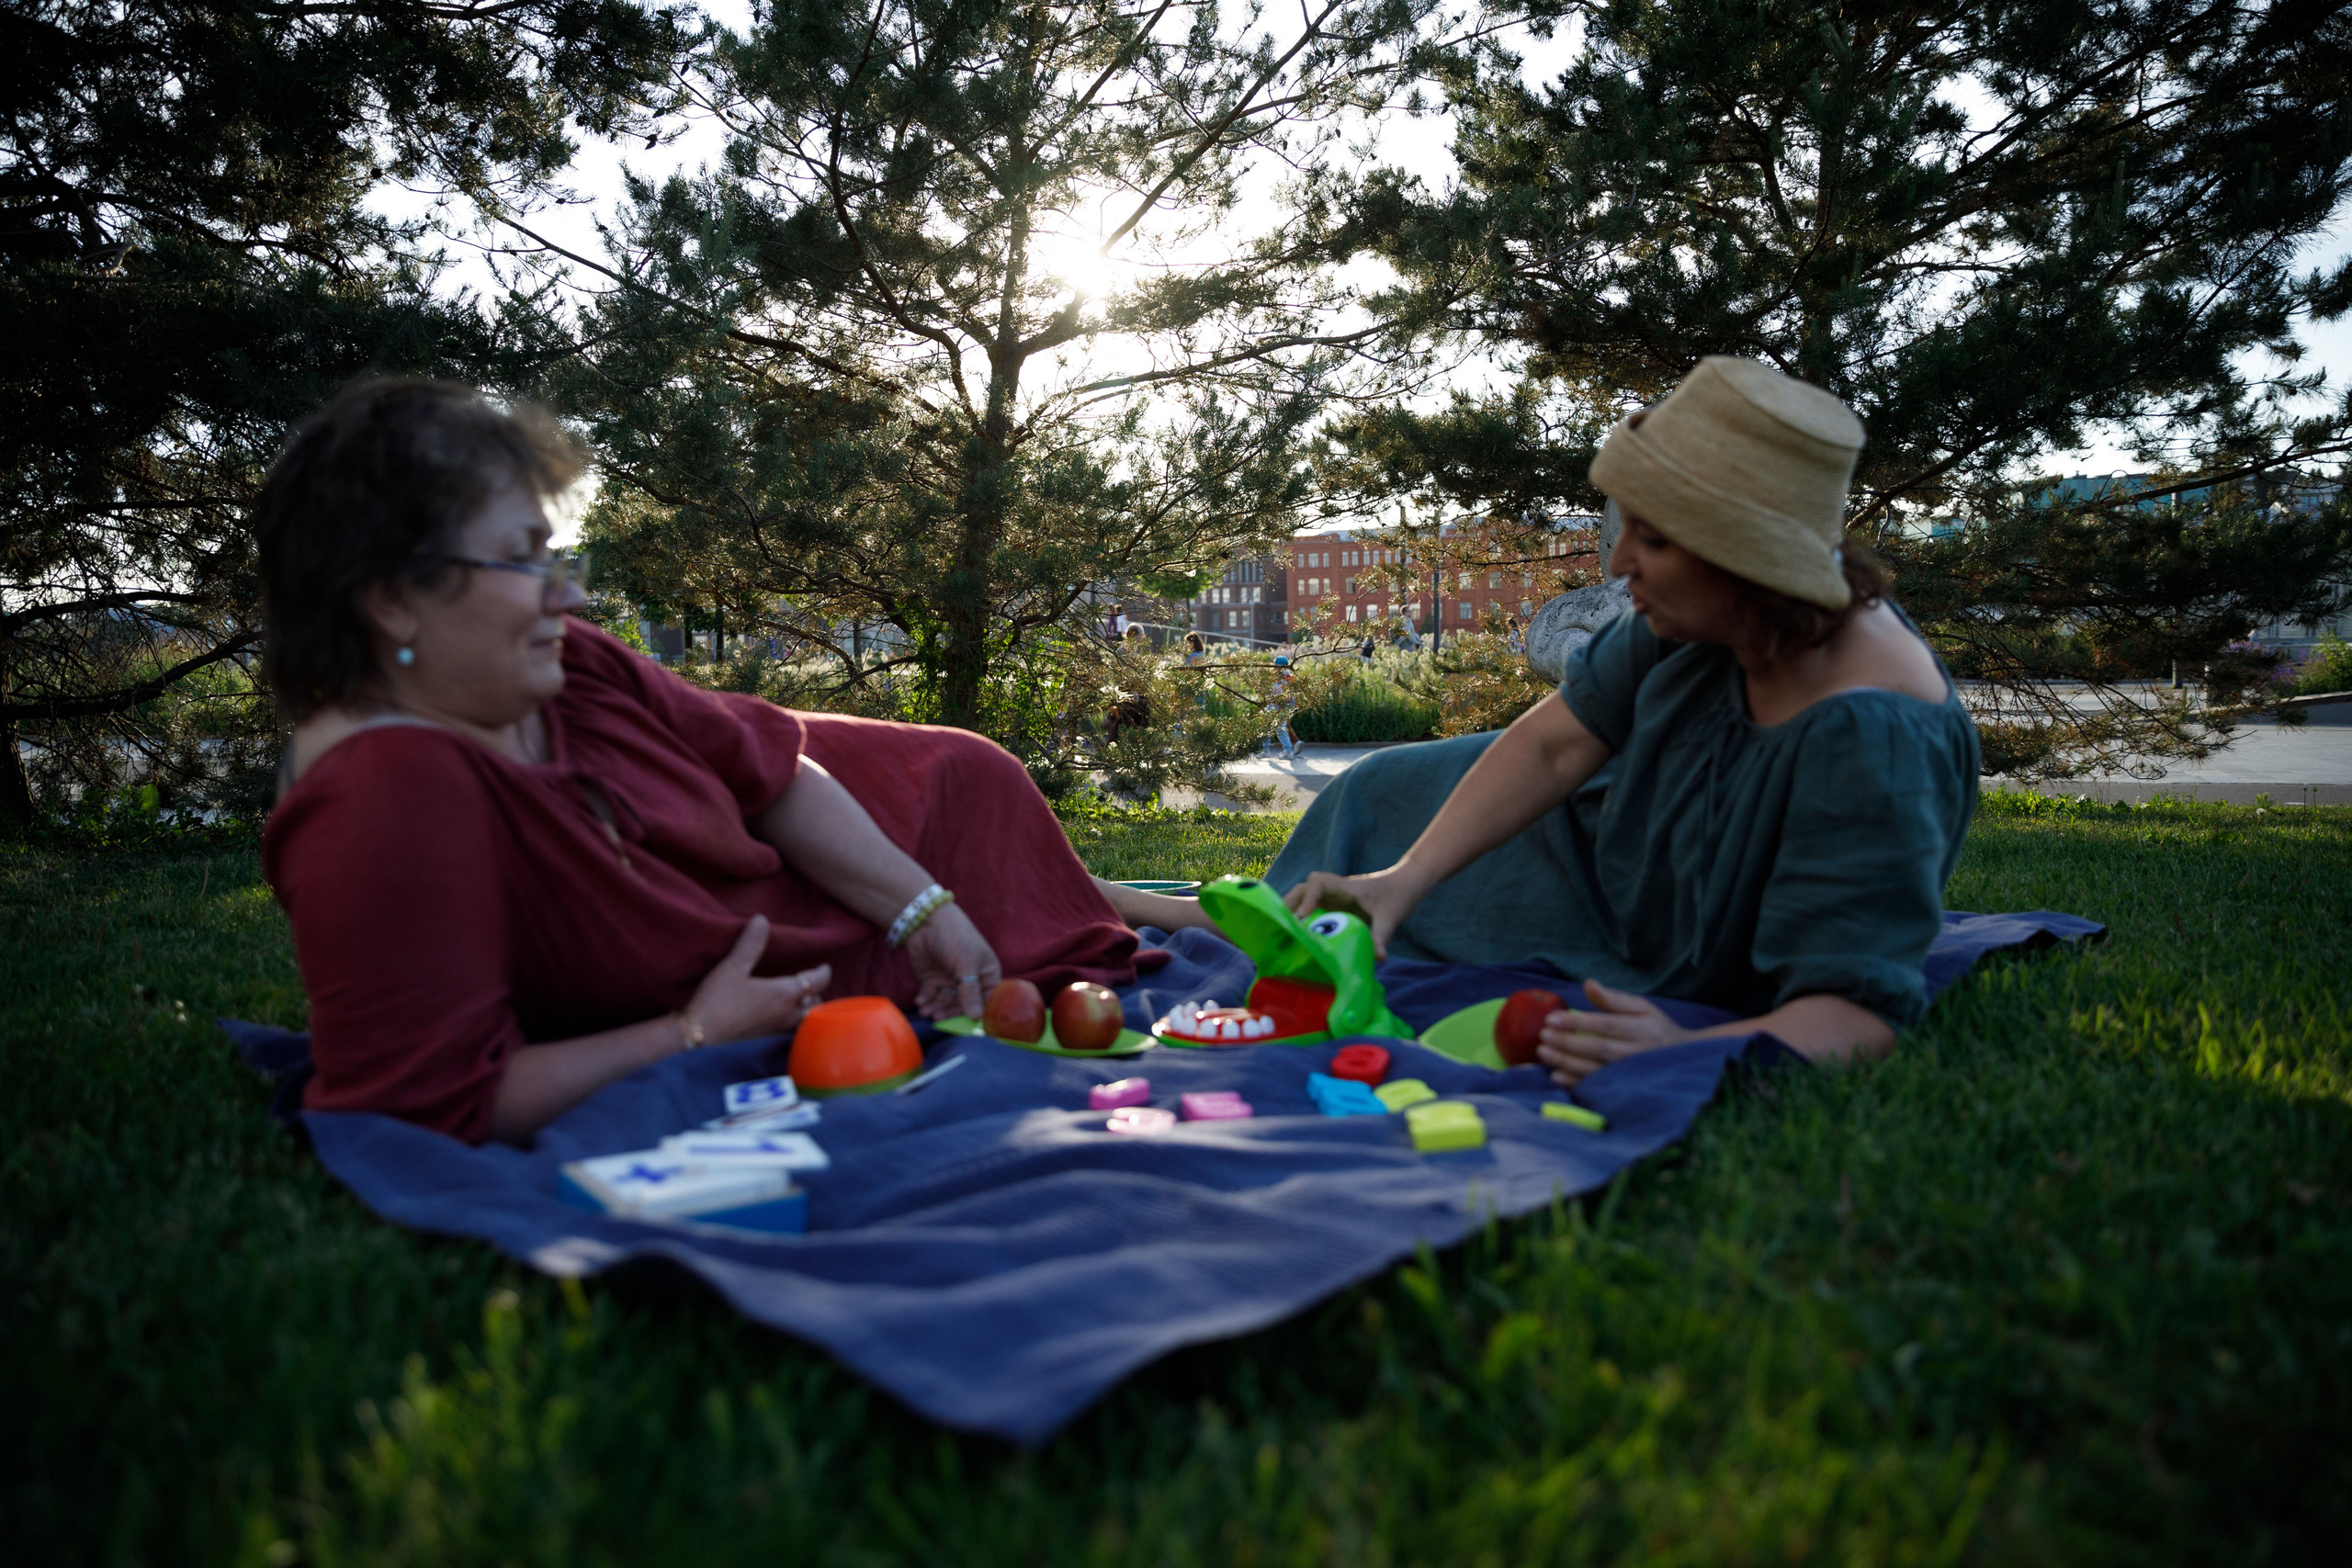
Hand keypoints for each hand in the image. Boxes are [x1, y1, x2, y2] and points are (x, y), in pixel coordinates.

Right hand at [683, 915, 829, 1045]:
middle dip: (815, 993)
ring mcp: (779, 1033)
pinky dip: (796, 1028)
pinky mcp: (768, 1045)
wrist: (699, 1038)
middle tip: (811, 985)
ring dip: (808, 1013)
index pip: (817, 981)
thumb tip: (761, 919)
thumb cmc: (717, 1001)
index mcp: (785, 993)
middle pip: (816, 1004)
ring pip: (806, 1023)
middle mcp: (788, 1015)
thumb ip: (750, 944)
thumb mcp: (733, 968)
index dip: (823, 972)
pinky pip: (792, 1035)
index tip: (825, 967)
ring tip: (802, 1005)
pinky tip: (783, 1025)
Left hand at [904, 902, 1001, 1019]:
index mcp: (986, 975)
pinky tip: (919, 1001)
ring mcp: (951, 981)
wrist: (926, 920)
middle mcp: (970, 981)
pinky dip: (925, 1000)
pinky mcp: (933, 981)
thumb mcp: (966, 962)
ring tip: (925, 1010)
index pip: (985, 1001)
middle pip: (963, 1005)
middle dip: (949, 1012)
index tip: (965, 1026)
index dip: (976, 1014)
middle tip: (937, 1017)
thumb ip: (969, 991)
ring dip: (935, 1008)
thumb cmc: (955, 936)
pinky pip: (931, 996)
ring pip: (945, 1003)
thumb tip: (975, 1017)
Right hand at [1281, 867, 1423, 957]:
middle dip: (1289, 904)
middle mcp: (1334, 890)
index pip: (1318, 883)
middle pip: (1302, 889)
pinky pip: (1311, 910)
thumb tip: (1378, 958)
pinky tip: (1298, 939)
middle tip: (1281, 928)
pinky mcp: (1333, 906)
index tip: (1303, 916)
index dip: (1307, 897)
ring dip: (1291, 912)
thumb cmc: (1398, 895)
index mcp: (1345, 887)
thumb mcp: (1391, 917)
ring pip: (1302, 898)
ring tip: (1282, 934)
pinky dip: (1301, 920)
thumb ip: (1381, 936)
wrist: (1404, 885)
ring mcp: (1332, 897)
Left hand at [1534, 978, 1688, 1085]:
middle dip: (1568, 1043)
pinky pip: (1597, 1088)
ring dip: (1567, 1063)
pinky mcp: (1625, 1089)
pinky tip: (1557, 1077)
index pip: (1606, 1025)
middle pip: (1599, 1048)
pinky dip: (1576, 1084)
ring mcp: (1631, 1075)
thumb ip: (1613, 999)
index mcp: (1643, 1029)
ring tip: (1543, 1053)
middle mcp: (1638, 1054)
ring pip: (1596, 1070)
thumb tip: (1588, 984)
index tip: (1551, 1018)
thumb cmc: (1655, 1028)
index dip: (1578, 1022)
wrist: (1683, 1059)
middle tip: (1542, 1036)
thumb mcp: (1641, 1008)